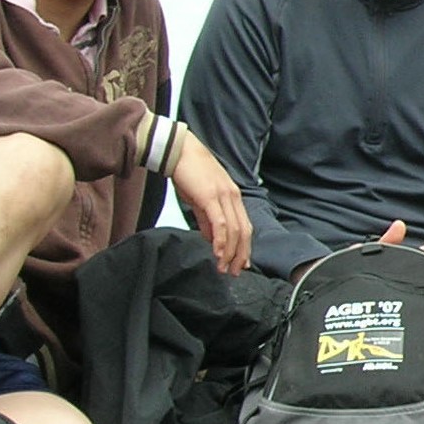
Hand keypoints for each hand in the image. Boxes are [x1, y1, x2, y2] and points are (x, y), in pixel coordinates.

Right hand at [171, 129, 251, 275]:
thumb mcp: (200, 199)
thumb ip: (207, 219)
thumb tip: (211, 239)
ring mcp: (224, 196)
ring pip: (234, 230)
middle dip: (240, 254)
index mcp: (232, 197)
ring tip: (224, 267)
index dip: (244, 247)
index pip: (244, 226)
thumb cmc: (189, 174)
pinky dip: (221, 240)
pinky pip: (220, 223)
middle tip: (234, 272)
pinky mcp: (211, 196)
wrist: (179, 151)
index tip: (241, 263)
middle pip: (244, 231)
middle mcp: (233, 197)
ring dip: (230, 252)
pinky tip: (218, 253)